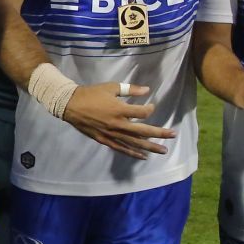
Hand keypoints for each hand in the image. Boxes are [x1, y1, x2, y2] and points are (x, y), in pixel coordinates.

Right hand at [62, 82, 176, 158]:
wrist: (70, 105)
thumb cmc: (91, 94)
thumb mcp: (111, 87)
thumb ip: (130, 89)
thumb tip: (147, 90)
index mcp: (119, 109)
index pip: (142, 113)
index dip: (150, 109)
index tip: (151, 106)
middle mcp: (117, 124)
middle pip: (143, 131)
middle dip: (159, 133)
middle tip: (173, 135)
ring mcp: (111, 134)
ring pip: (134, 143)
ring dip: (150, 147)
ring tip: (163, 150)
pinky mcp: (104, 140)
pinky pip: (122, 148)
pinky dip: (133, 153)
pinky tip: (143, 156)